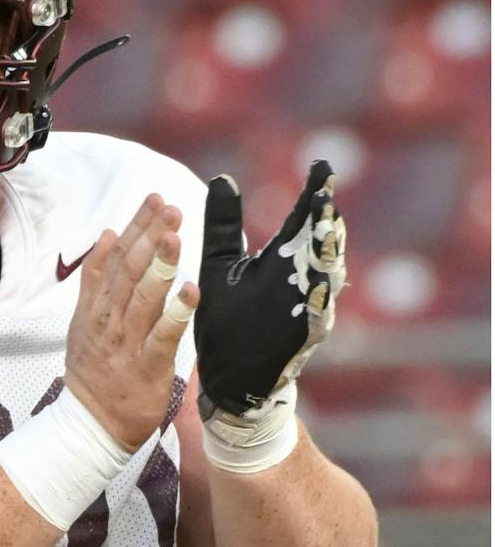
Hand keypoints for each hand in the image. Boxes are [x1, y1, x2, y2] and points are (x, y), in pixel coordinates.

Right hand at [62, 194, 199, 450]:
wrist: (91, 425)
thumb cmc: (95, 372)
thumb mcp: (84, 321)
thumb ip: (97, 280)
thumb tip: (108, 235)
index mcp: (95, 308)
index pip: (114, 258)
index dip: (134, 227)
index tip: (154, 199)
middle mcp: (108, 321)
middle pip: (128, 271)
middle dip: (148, 237)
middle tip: (169, 207)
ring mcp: (125, 344)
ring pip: (142, 298)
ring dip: (159, 265)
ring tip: (175, 236)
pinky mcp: (146, 367)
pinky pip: (163, 337)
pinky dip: (176, 314)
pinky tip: (191, 292)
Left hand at [195, 163, 345, 418]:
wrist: (232, 379)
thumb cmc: (229, 319)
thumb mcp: (221, 266)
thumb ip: (224, 225)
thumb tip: (221, 178)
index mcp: (282, 260)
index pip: (302, 221)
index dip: (313, 196)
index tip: (321, 167)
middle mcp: (300, 282)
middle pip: (319, 246)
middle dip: (325, 223)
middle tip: (326, 195)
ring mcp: (305, 310)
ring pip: (324, 280)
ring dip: (326, 259)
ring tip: (326, 234)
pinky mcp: (299, 339)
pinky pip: (313, 320)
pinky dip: (317, 304)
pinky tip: (320, 288)